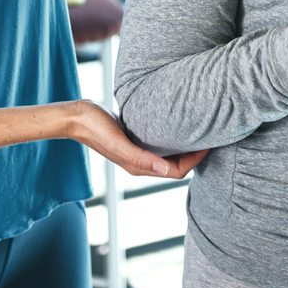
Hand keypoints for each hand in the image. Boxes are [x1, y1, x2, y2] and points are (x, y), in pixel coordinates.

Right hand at [69, 100, 203, 177]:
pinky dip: (173, 138)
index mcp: (139, 167)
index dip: (195, 160)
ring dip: (185, 146)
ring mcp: (137, 151)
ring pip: (169, 154)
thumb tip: (165, 168)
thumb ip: (139, 157)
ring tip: (200, 130)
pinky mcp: (134, 138)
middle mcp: (141, 162)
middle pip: (176, 165)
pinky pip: (160, 143)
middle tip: (210, 135)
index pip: (177, 171)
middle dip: (195, 155)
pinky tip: (179, 124)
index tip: (208, 143)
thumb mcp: (117, 141)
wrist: (76, 116)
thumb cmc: (95, 127)